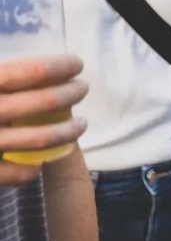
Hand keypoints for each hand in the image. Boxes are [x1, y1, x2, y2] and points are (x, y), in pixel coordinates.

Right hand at [0, 56, 87, 187]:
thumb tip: (21, 65)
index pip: (32, 72)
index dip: (61, 67)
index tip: (76, 65)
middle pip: (45, 102)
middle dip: (71, 94)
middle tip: (82, 89)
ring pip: (41, 139)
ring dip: (68, 132)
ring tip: (79, 125)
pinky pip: (17, 174)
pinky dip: (33, 169)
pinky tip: (39, 163)